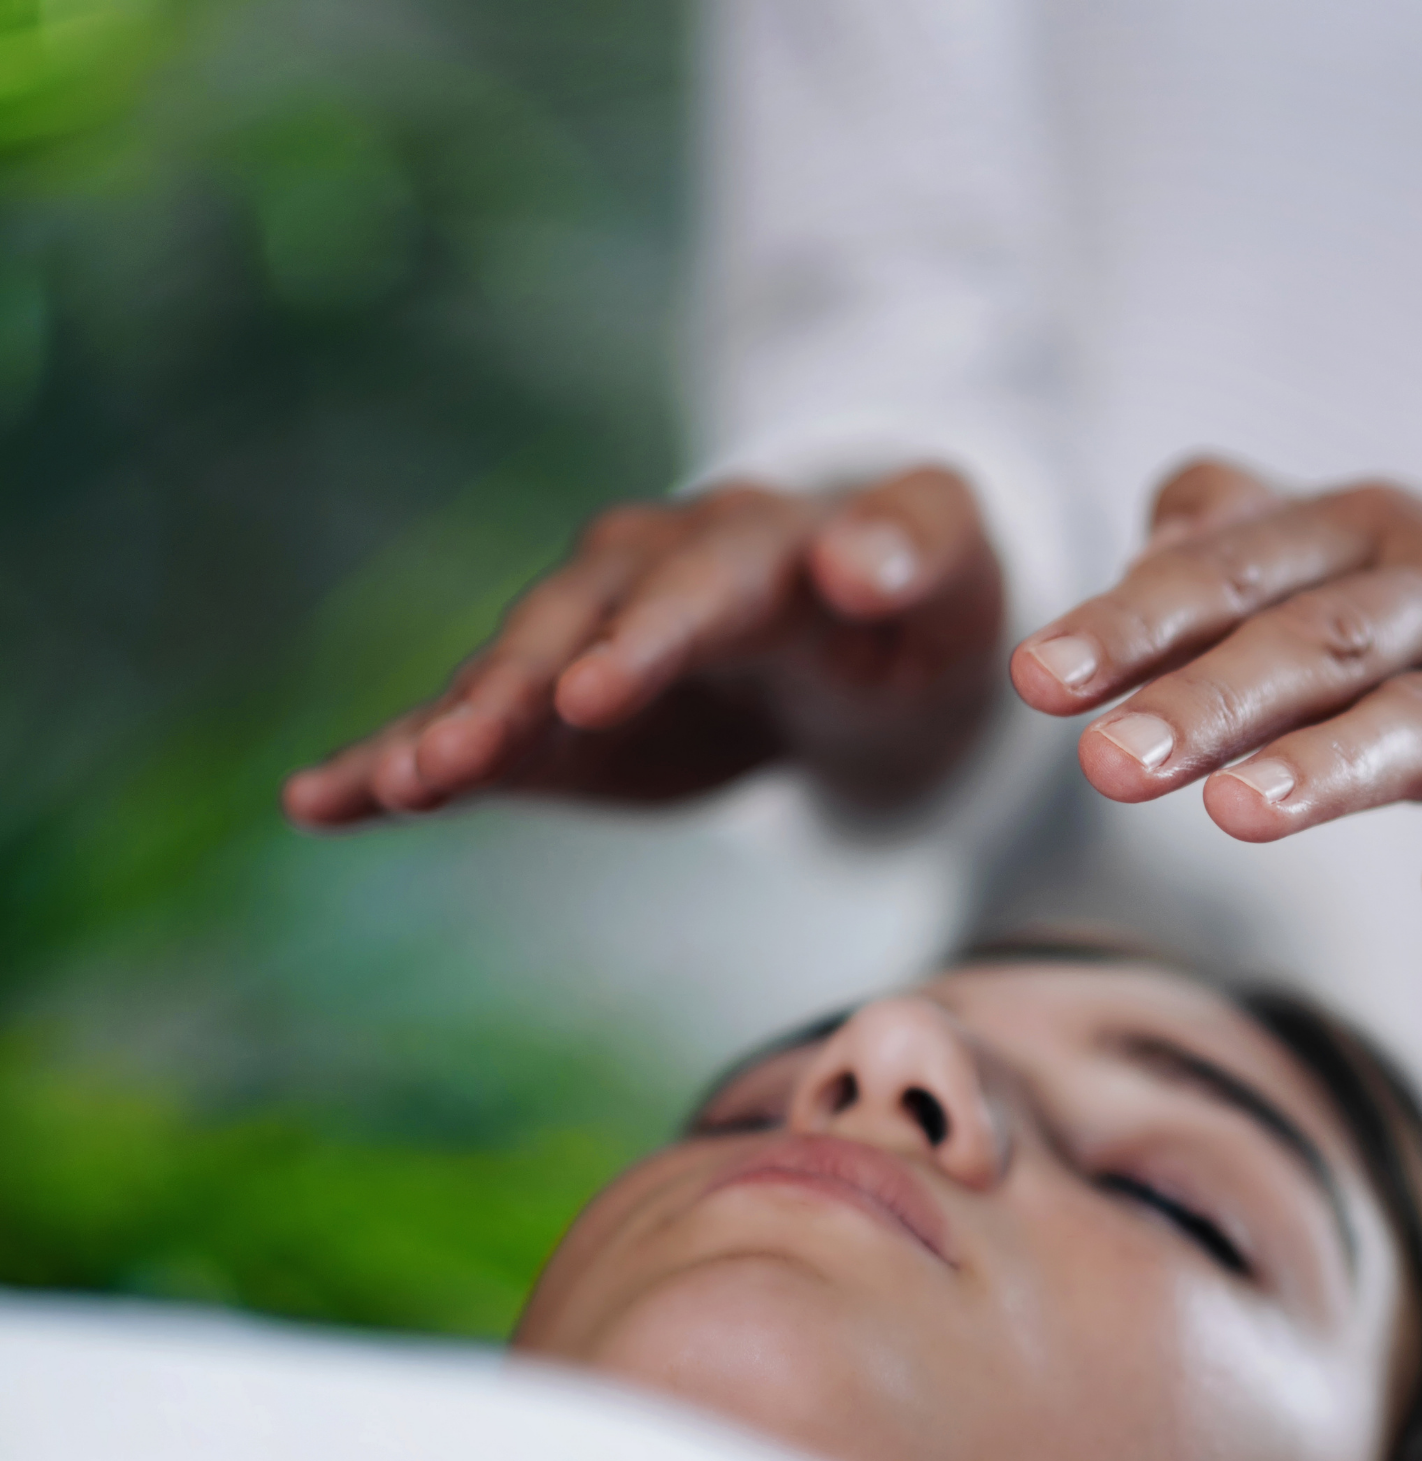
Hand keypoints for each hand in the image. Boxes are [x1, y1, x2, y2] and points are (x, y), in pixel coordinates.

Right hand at [283, 466, 1003, 826]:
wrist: (864, 638)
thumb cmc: (917, 605)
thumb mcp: (950, 569)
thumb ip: (915, 551)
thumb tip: (860, 564)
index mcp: (750, 543)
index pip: (695, 583)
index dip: (645, 635)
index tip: (595, 690)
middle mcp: (645, 575)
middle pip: (570, 626)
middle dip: (514, 689)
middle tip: (458, 758)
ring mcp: (583, 639)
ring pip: (505, 679)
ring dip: (448, 730)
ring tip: (392, 788)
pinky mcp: (549, 712)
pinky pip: (470, 734)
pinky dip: (397, 765)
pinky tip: (318, 803)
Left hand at [1010, 458, 1421, 917]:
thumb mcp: (1384, 557)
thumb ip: (1258, 540)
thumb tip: (1141, 541)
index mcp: (1384, 535)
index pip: (1242, 567)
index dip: (1137, 620)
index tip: (1037, 677)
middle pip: (1327, 635)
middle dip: (1212, 694)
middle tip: (1109, 760)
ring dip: (1335, 763)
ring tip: (1238, 815)